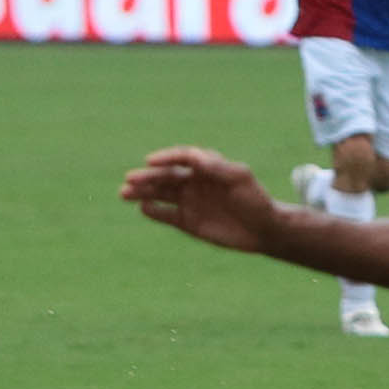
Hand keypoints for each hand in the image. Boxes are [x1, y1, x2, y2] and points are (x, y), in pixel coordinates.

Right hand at [121, 146, 281, 253]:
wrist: (264, 230)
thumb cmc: (255, 200)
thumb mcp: (240, 179)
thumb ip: (217, 167)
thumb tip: (195, 158)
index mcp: (206, 167)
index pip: (181, 158)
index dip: (165, 158)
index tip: (151, 161)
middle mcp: (194, 182)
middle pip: (166, 176)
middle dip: (147, 177)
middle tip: (129, 179)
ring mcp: (189, 202)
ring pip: (160, 194)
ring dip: (143, 193)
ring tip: (124, 194)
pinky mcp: (187, 222)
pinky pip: (166, 215)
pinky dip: (154, 212)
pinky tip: (142, 208)